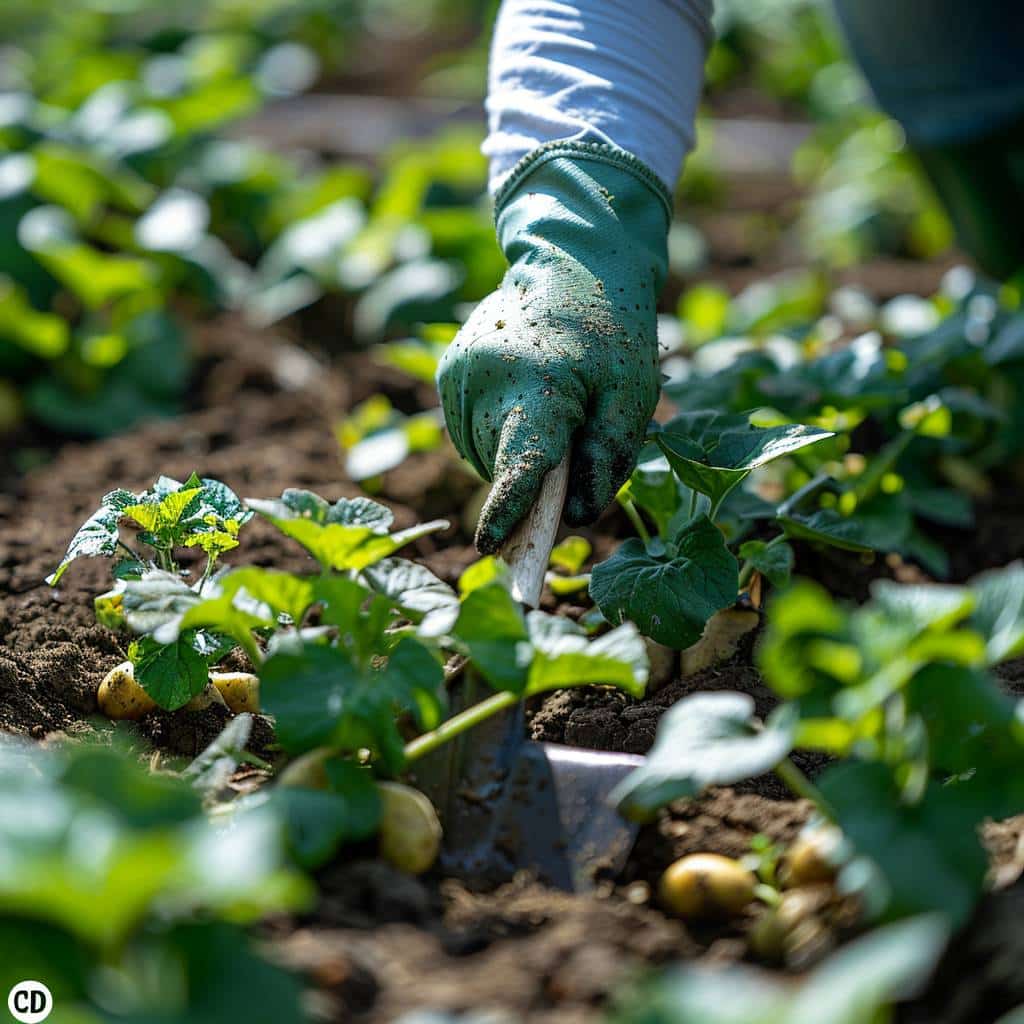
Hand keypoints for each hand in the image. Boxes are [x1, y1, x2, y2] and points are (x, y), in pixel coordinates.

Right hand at [437, 143, 670, 552]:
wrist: (570, 266)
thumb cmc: (612, 336)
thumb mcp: (632, 396)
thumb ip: (608, 458)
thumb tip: (578, 516)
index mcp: (539, 385)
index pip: (519, 461)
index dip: (509, 508)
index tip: (491, 547)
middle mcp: (486, 380)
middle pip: (501, 464)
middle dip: (532, 480)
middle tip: (572, 448)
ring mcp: (459, 375)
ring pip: (482, 455)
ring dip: (512, 457)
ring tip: (549, 414)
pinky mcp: (448, 374)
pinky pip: (469, 433)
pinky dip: (496, 436)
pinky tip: (523, 404)